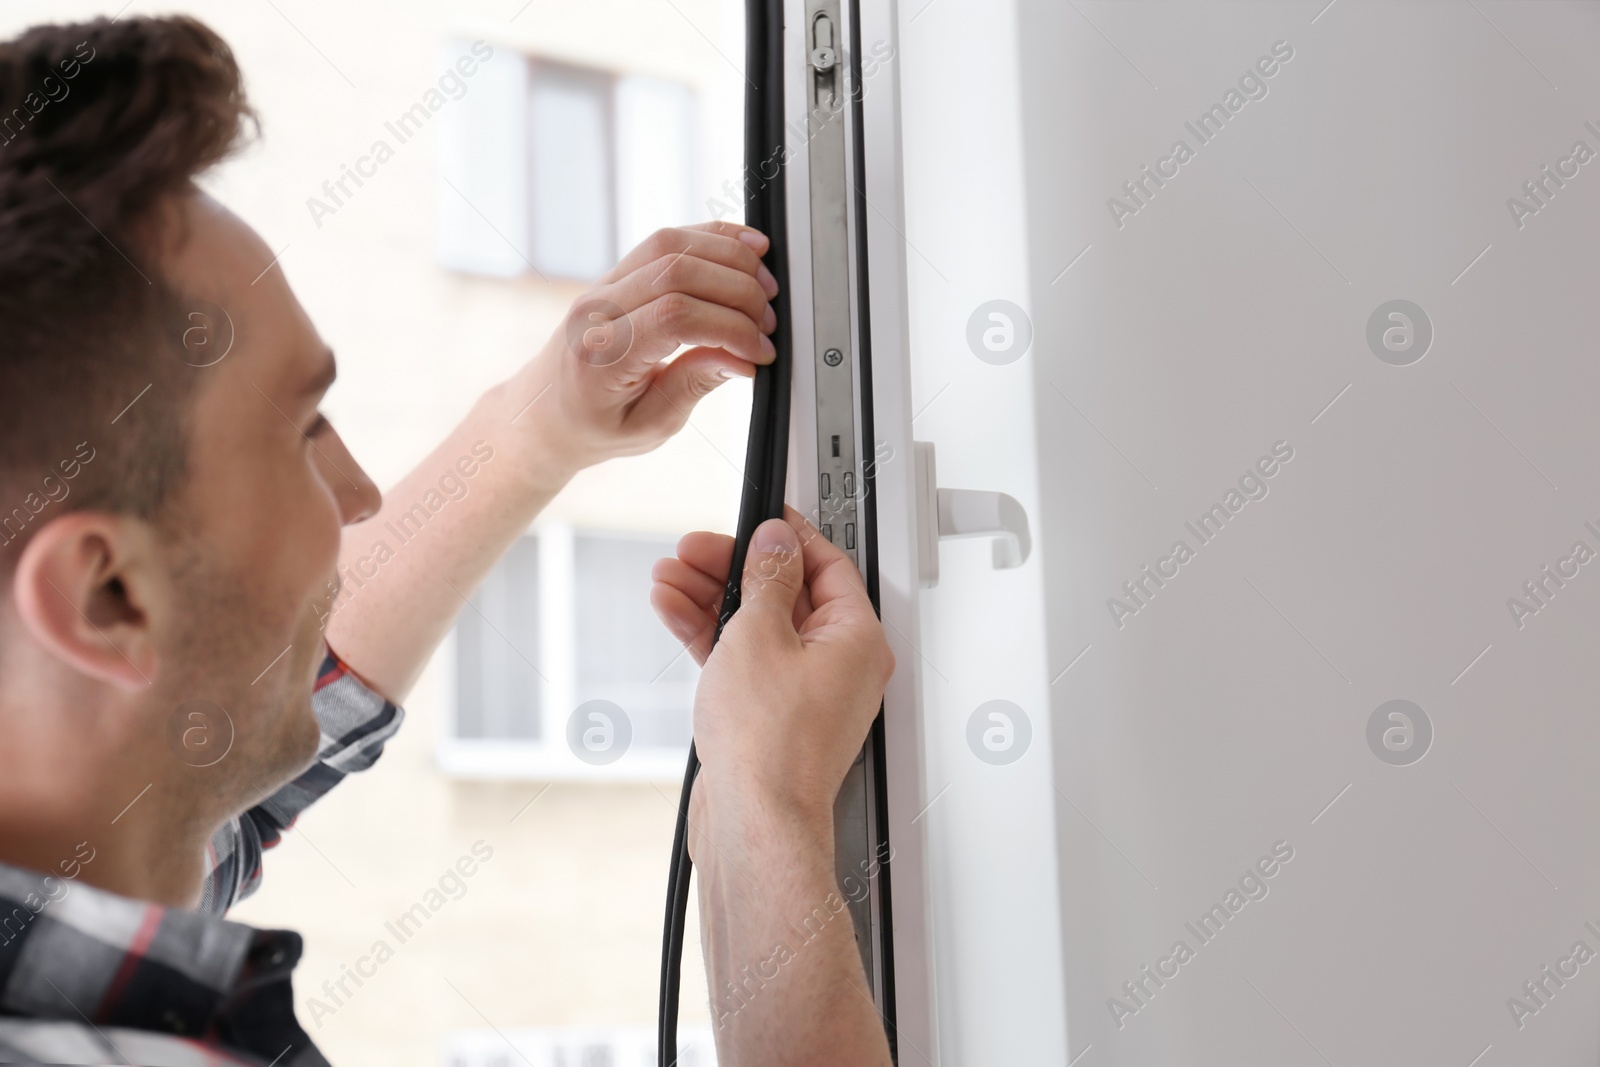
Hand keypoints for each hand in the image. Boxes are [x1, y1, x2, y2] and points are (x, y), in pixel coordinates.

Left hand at [517, 222, 777, 475]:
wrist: (545, 413)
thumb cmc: (592, 427)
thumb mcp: (649, 426)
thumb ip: (692, 386)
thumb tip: (740, 358)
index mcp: (602, 355)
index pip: (675, 317)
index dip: (729, 327)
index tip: (760, 350)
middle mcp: (597, 309)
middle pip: (676, 271)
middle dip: (737, 291)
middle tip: (767, 323)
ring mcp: (604, 284)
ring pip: (671, 243)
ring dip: (729, 257)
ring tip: (764, 289)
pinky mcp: (618, 273)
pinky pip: (665, 241)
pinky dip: (710, 239)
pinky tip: (744, 251)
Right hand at [651, 507, 893, 830]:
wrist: (753, 824)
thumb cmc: (770, 747)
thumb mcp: (759, 634)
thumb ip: (765, 579)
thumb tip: (775, 543)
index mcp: (857, 640)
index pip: (829, 565)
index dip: (789, 535)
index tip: (760, 517)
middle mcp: (838, 667)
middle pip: (787, 594)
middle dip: (734, 568)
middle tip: (696, 549)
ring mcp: (804, 694)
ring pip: (757, 627)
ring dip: (712, 598)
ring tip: (671, 575)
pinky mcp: (770, 717)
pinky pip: (742, 661)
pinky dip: (710, 637)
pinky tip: (675, 612)